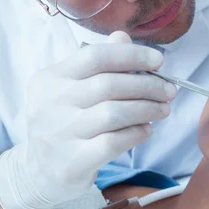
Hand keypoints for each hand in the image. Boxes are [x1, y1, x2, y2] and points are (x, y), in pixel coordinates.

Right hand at [0, 31, 176, 208]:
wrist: (40, 171)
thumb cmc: (64, 123)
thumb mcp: (70, 89)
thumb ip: (96, 63)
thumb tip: (123, 37)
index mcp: (51, 78)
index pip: (95, 56)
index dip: (131, 55)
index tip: (158, 61)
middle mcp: (52, 103)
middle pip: (109, 85)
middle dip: (148, 85)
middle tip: (169, 90)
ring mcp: (61, 134)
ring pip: (114, 114)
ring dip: (147, 109)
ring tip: (163, 109)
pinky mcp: (73, 161)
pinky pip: (114, 142)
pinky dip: (136, 133)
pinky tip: (147, 130)